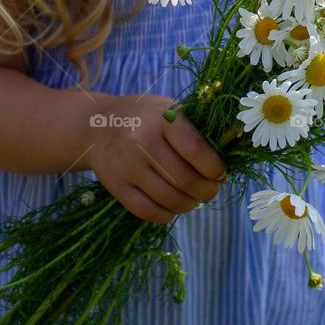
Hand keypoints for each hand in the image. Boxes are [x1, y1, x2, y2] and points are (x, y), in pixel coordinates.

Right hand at [85, 92, 227, 223]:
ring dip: (189, 205)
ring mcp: (127, 166)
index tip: (220, 173)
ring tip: (195, 200)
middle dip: (206, 190)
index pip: (197, 150)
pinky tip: (173, 207)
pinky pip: (147, 211)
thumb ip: (194, 128)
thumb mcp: (169, 109)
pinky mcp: (116, 185)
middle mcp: (143, 142)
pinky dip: (166, 215)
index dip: (215, 168)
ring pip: (169, 198)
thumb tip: (227, 156)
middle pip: (185, 179)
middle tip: (211, 190)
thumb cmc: (145, 117)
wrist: (97, 125)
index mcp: (162, 119)